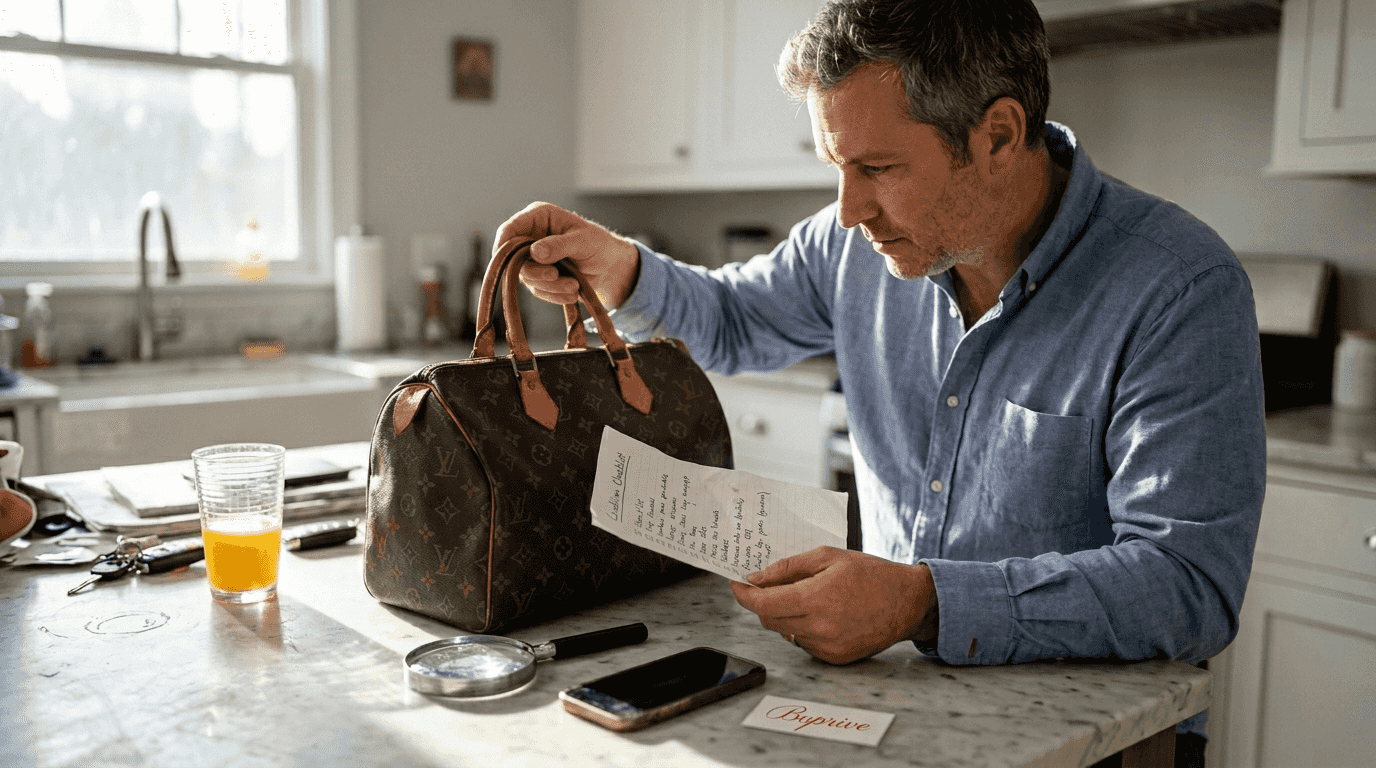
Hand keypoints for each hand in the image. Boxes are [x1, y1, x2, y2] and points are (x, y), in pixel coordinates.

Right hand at [495, 201, 640, 308]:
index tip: (509, 261)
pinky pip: (538, 290)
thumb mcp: (582, 240)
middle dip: (536, 272)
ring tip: (574, 284)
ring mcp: (533, 259)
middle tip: (554, 276)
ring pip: (526, 278)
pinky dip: (555, 294)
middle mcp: (531, 237)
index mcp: (538, 218)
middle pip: (513, 259)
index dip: (503, 245)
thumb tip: (535, 252)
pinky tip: (573, 291)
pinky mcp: (540, 278)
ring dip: (550, 285)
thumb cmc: (599, 244)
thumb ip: (559, 245)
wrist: (611, 267)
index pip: (510, 230)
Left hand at [730, 546, 937, 664]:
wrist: (907, 602)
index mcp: (816, 598)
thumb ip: (788, 568)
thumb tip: (757, 579)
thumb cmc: (871, 575)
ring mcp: (827, 646)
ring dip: (783, 615)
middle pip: (770, 619)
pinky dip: (802, 628)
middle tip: (767, 586)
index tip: (736, 585)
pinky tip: (821, 613)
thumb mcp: (828, 557)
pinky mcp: (835, 658)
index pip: (764, 603)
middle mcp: (819, 627)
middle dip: (763, 602)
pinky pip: (804, 643)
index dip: (745, 595)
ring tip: (805, 596)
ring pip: (786, 631)